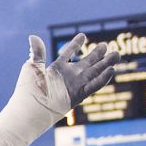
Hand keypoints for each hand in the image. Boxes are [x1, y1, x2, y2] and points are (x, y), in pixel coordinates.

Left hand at [0, 32, 118, 145]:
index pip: (69, 53)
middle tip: (106, 45)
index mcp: (56, 69)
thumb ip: (38, 53)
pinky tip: (112, 70)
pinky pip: (93, 86)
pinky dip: (103, 79)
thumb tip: (33, 36)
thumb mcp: (33, 68)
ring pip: (94, 72)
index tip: (83, 35)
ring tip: (116, 54)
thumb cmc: (28, 91)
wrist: (29, 110)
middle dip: (97, 54)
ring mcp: (74, 86)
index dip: (75, 44)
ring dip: (105, 64)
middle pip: (86, 63)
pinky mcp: (78, 96)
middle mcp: (68, 77)